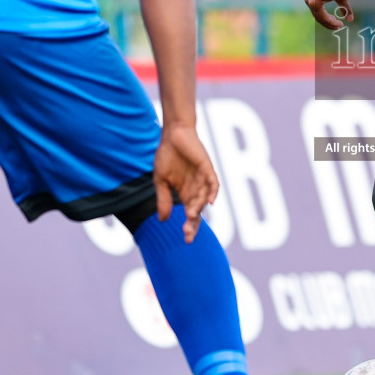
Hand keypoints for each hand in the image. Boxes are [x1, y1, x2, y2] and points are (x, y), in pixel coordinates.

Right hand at [153, 124, 219, 242]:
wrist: (173, 135)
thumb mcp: (161, 181)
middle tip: (188, 235)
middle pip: (198, 210)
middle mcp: (197, 189)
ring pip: (204, 198)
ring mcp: (203, 179)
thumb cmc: (167, 156)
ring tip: (190, 216)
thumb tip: (162, 220)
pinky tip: (210, 202)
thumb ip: (163, 199)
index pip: (190, 215)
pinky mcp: (207, 168)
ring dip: (198, 207)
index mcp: (186, 194)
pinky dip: (212, 191)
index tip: (185, 239)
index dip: (189, 226)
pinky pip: (213, 182)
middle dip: (194, 223)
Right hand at [304, 0, 352, 28]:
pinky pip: (313, 4)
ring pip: (315, 11)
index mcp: (314, 4)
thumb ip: (345, 8)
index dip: (332, 23)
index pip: (324, 19)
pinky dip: (320, 9)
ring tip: (333, 18)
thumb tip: (350, 20)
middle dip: (328, 22)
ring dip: (324, 16)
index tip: (341, 25)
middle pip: (318, 17)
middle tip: (337, 25)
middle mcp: (308, 1)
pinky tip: (327, 9)